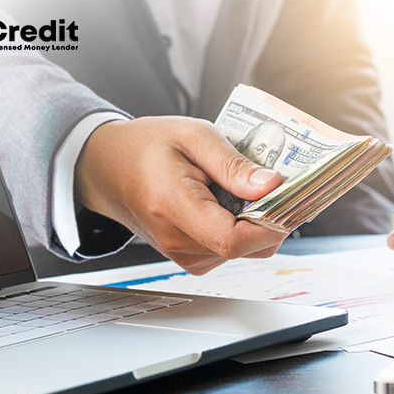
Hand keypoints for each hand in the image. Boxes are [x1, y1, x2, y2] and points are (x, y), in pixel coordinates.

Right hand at [76, 116, 286, 274]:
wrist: (107, 167)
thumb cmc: (146, 147)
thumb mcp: (193, 136)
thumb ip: (232, 164)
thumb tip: (270, 185)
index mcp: (173, 207)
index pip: (233, 240)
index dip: (269, 225)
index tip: (287, 200)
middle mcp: (176, 240)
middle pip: (245, 248)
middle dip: (270, 220)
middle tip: (276, 187)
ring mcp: (182, 254)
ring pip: (242, 251)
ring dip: (255, 223)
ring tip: (244, 190)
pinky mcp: (189, 257)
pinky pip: (230, 250)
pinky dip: (241, 229)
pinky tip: (232, 203)